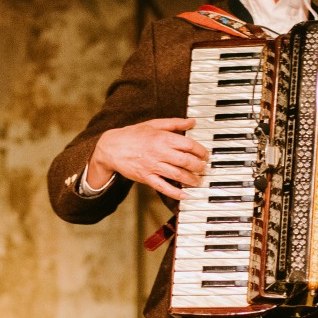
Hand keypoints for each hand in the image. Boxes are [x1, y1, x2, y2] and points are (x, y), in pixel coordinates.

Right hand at [89, 118, 208, 200]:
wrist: (112, 147)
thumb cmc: (133, 134)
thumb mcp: (153, 124)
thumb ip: (174, 123)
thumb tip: (192, 122)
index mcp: (162, 138)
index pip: (188, 145)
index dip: (200, 151)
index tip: (205, 154)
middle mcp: (159, 152)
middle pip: (185, 161)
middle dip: (198, 166)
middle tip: (203, 168)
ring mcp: (152, 166)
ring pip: (177, 175)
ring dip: (191, 179)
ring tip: (198, 181)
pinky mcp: (146, 177)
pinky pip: (163, 187)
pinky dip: (175, 193)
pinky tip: (185, 195)